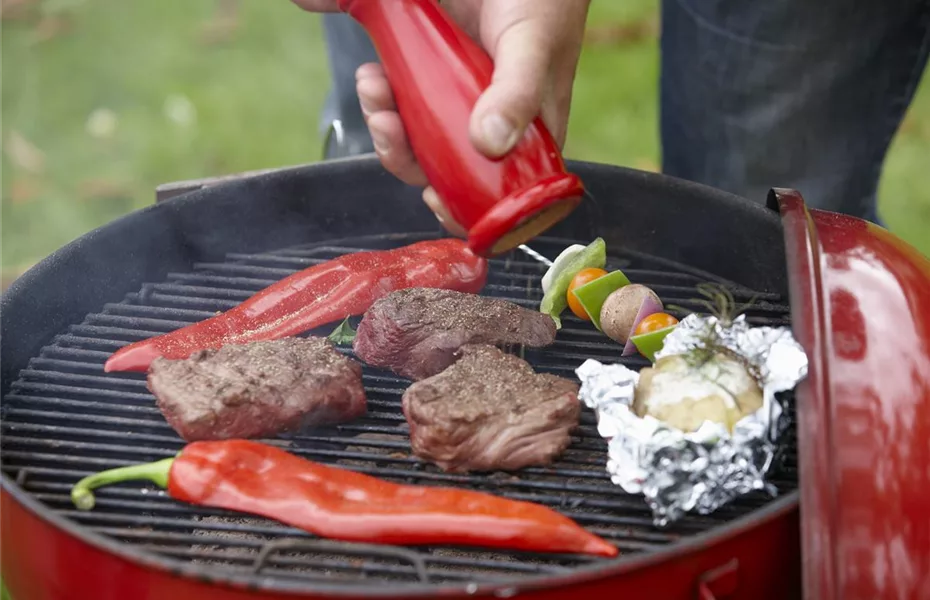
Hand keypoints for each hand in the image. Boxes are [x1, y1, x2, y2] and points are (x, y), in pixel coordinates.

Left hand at [294, 0, 591, 235]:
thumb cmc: (543, 2)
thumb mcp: (532, 47)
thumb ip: (517, 95)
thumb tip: (490, 144)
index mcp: (528, 135)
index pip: (497, 193)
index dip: (463, 204)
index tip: (432, 195)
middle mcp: (492, 126)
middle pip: (444, 169)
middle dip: (408, 156)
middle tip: (388, 124)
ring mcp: (458, 102)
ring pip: (416, 137)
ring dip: (387, 122)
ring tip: (374, 87)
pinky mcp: (431, 76)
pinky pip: (401, 101)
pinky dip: (382, 95)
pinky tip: (375, 74)